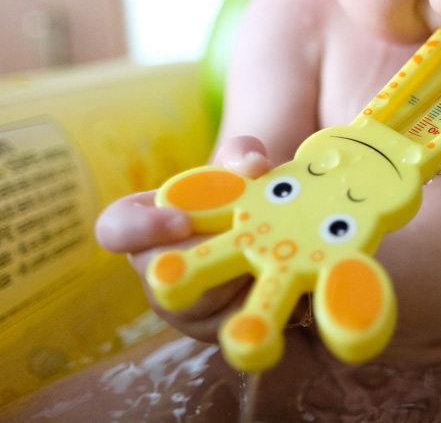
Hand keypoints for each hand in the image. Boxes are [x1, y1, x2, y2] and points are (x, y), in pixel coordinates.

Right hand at [94, 136, 271, 340]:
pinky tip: (282, 281)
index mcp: (147, 223)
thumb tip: (254, 165)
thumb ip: (241, 155)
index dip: (140, 228)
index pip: (114, 228)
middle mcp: (154, 268)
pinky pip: (229, 323)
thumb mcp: (240, 170)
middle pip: (162, 271)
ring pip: (199, 301)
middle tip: (245, 237)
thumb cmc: (240, 198)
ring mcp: (180, 305)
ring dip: (238, 274)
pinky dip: (257, 298)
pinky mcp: (212, 329)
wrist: (276, 239)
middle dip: (208, 252)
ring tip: (269, 254)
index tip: (182, 221)